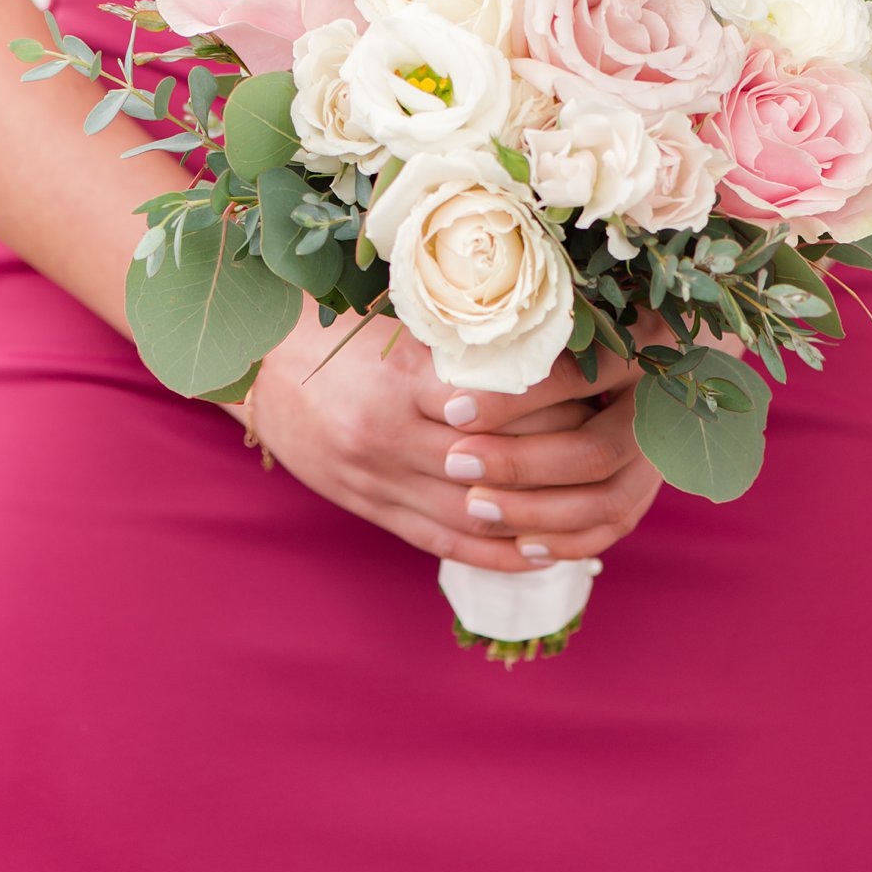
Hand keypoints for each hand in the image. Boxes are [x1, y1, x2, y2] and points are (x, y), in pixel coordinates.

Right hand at [246, 299, 598, 573]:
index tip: (603, 377)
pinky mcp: (372, 509)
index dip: (554, 393)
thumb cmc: (332, 331)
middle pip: (491, 463)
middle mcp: (386, 437)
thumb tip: (541, 327)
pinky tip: (540, 553)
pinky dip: (495, 554)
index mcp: (395, 380)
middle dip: (558, 457)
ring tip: (591, 510)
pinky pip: (441, 542)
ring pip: (473, 514)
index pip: (493, 397)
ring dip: (536, 518)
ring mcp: (377, 482)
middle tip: (614, 442)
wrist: (257, 370)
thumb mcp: (390, 318)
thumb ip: (456, 334)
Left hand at [416, 321, 746, 565]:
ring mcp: (665, 450)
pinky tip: (520, 543)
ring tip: (475, 506)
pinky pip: (616, 525)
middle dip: (519, 463)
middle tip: (456, 462)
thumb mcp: (568, 311)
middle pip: (594, 451)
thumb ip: (525, 331)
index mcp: (645, 342)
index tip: (453, 410)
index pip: (574, 378)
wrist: (669, 343)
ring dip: (536, 511)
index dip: (513, 399)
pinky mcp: (652, 482)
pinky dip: (568, 540)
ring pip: (607, 499)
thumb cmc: (589, 318)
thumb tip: (448, 351)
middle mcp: (663, 401)